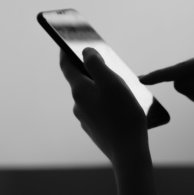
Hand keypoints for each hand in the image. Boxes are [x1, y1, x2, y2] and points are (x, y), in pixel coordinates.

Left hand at [59, 48, 147, 162]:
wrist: (128, 152)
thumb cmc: (123, 115)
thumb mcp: (111, 82)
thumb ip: (96, 64)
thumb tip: (86, 52)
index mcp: (79, 90)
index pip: (66, 66)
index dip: (65, 51)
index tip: (65, 42)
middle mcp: (78, 104)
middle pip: (81, 81)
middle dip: (91, 71)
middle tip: (106, 63)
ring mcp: (86, 119)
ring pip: (91, 97)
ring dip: (102, 89)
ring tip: (122, 88)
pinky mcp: (95, 130)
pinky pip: (99, 110)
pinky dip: (106, 104)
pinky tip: (122, 107)